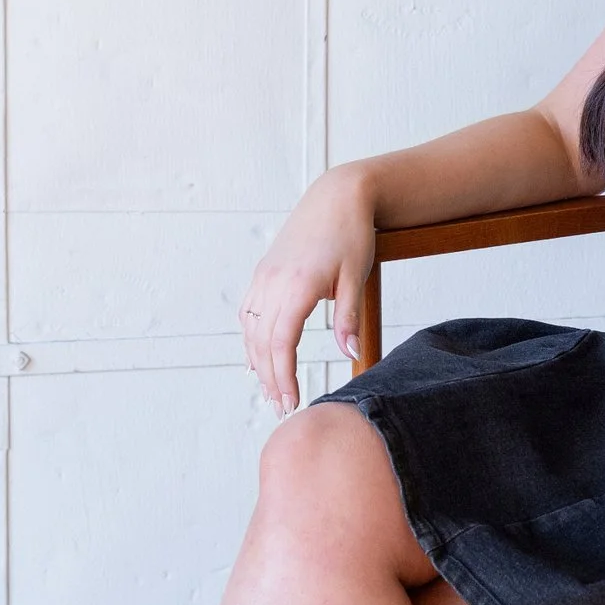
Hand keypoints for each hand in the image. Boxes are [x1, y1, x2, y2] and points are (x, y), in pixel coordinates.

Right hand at [239, 168, 376, 416]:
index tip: (292, 401)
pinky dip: (250, 338)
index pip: (281, 343)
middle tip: (282, 408)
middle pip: (262, 343)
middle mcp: (273, 282)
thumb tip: (347, 354)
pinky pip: (248, 313)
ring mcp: (264, 277)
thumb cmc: (350, 234)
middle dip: (270, 379)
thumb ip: (348, 317)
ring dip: (258, 363)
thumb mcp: (356, 276)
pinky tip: (255, 358)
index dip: (284, 376)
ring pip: (251, 330)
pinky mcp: (263, 272)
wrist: (336, 196)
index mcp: (297, 286)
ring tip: (271, 391)